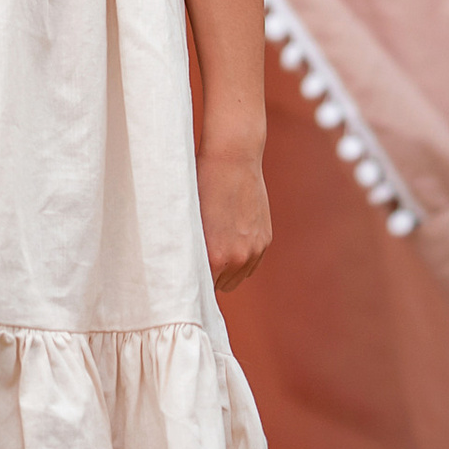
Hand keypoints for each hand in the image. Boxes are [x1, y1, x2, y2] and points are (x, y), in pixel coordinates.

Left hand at [198, 139, 270, 293]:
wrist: (232, 158)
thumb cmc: (200, 186)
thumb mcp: (189, 223)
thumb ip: (191, 252)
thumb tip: (183, 273)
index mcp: (214, 257)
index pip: (202, 290)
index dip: (193, 284)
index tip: (186, 281)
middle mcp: (237, 258)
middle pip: (220, 287)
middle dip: (211, 276)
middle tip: (200, 257)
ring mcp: (254, 250)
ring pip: (238, 278)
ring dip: (228, 269)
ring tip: (215, 246)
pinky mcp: (265, 240)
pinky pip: (252, 263)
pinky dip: (242, 257)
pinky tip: (230, 237)